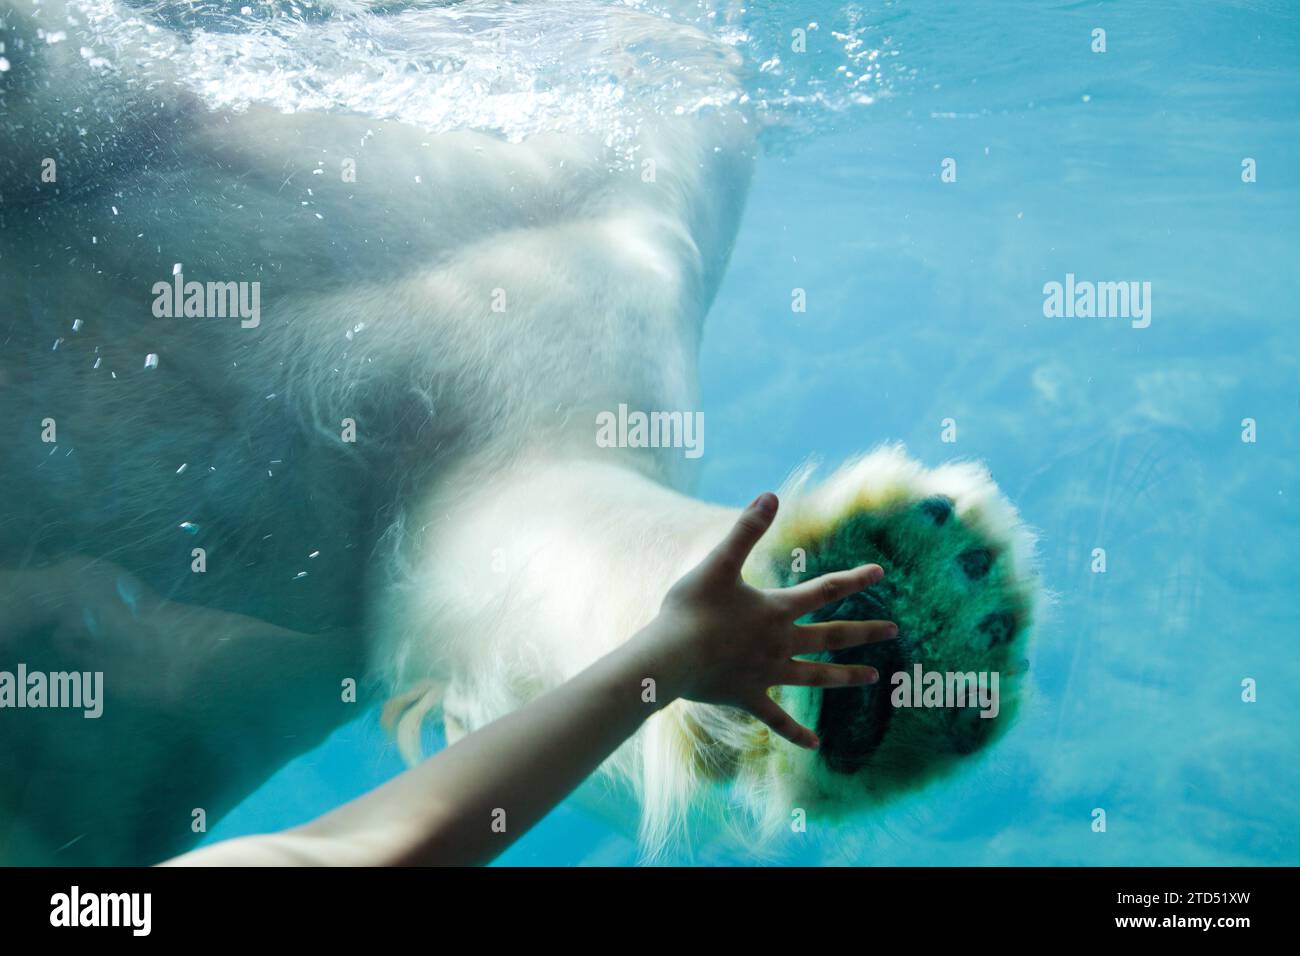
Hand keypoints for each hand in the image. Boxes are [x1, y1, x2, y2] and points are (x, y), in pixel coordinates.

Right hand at [634, 492, 897, 748]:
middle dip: (864, 632)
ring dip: (846, 677)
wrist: (670, 658)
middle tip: (894, 630)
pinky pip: (778, 719)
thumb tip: (771, 495)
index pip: (825, 590)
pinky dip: (797, 732)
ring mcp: (767, 674)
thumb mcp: (718, 563)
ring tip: (873, 677)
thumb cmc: (691, 609)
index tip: (881, 573)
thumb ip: (746, 530)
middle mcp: (780, 643)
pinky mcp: (748, 697)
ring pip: (816, 677)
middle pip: (831, 636)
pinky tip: (816, 746)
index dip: (854, 579)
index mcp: (776, 610)